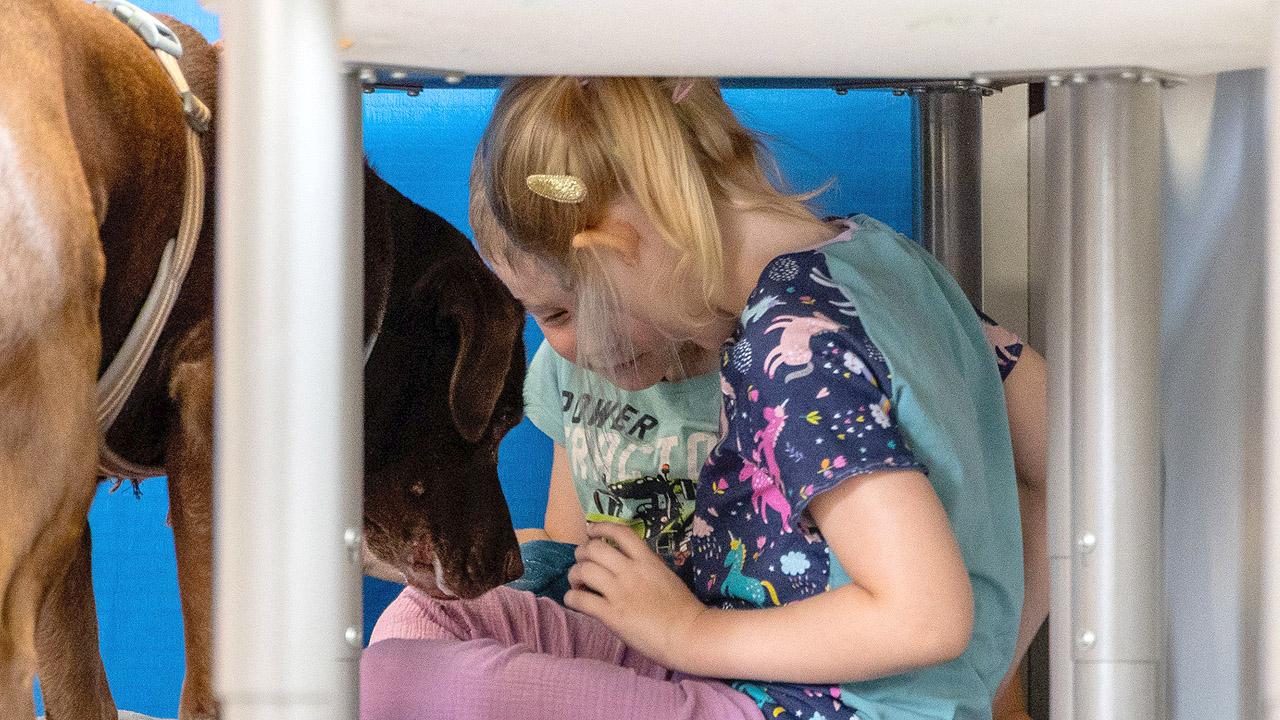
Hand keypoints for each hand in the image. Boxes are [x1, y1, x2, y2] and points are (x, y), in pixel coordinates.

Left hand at [564, 522, 707, 668]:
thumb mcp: (666, 576)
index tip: (591, 530)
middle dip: (582, 553)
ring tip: (577, 583)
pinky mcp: (611, 614)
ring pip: (583, 570)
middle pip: (594, 548)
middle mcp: (630, 571)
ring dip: (574, 575)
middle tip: (582, 562)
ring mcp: (619, 592)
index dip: (601, 527)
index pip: (620, 532)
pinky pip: (580, 599)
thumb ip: (647, 567)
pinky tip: (575, 600)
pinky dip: (571, 597)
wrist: (687, 633)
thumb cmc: (683, 609)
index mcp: (647, 559)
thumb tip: (629, 565)